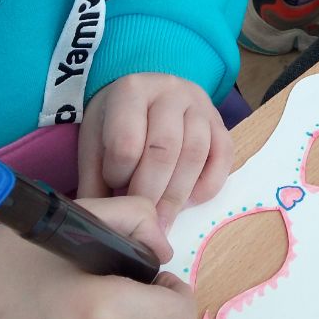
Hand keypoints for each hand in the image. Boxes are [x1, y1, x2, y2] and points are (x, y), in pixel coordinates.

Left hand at [78, 73, 232, 230]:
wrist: (143, 96)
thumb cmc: (115, 124)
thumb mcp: (94, 145)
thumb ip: (94, 183)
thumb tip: (99, 228)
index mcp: (131, 90)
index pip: (127, 142)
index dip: (119, 175)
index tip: (113, 191)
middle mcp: (169, 90)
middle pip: (164, 149)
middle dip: (152, 194)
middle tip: (143, 223)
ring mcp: (199, 104)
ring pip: (195, 153)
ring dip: (179, 194)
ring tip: (164, 220)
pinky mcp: (219, 120)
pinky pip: (223, 155)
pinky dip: (208, 184)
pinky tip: (190, 201)